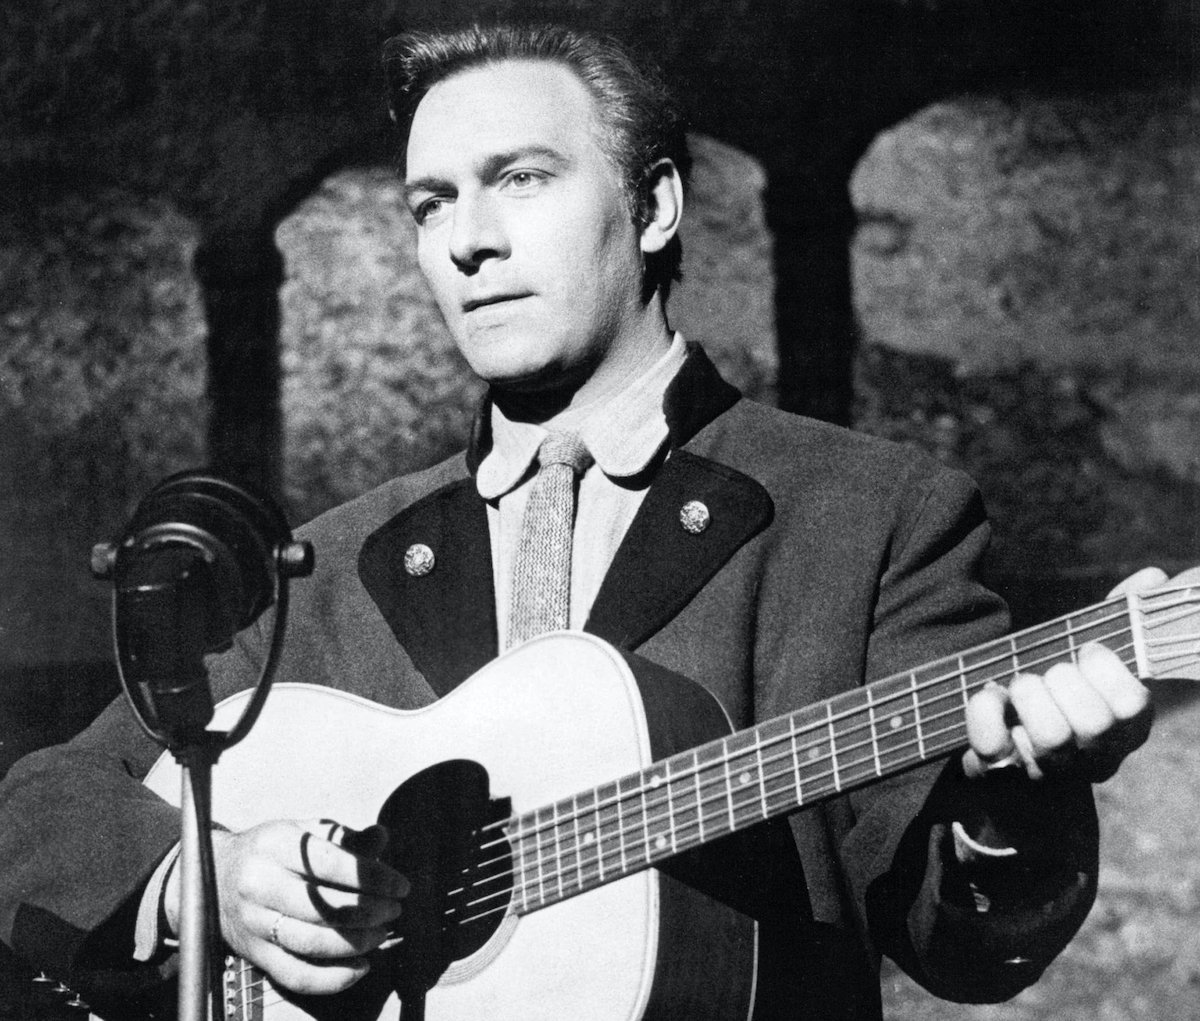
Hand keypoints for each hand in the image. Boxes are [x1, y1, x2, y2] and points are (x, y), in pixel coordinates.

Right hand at [166, 819, 408, 994]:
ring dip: (357, 943)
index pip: (332, 864)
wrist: (215, 874)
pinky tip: (362, 966)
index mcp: (275, 845)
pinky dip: (333, 979)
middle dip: (370, 912)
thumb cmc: (273, 850)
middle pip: (324, 907)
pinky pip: (295, 976)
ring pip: (312, 944)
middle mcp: (259, 884)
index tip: (401, 886)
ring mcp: (253, 923)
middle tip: (395, 910)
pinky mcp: (253, 954)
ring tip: (382, 933)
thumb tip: (382, 837)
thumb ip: (344, 838)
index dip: (373, 878)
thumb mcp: (304, 831)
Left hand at [961, 567, 1162, 783]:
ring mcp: (1050, 772)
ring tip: (1020, 682)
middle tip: (1048, 670)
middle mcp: (1094, 757)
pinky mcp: (1002, 774)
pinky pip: (994, 748)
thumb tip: (1153, 577)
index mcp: (1127, 727)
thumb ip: (1120, 615)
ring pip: (1051, 738)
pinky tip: (990, 696)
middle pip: (1093, 723)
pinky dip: (984, 713)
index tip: (1087, 649)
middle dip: (1063, 680)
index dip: (1106, 671)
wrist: (1008, 738)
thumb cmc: (1058, 685)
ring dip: (1029, 695)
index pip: (1133, 706)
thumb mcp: (1088, 651)